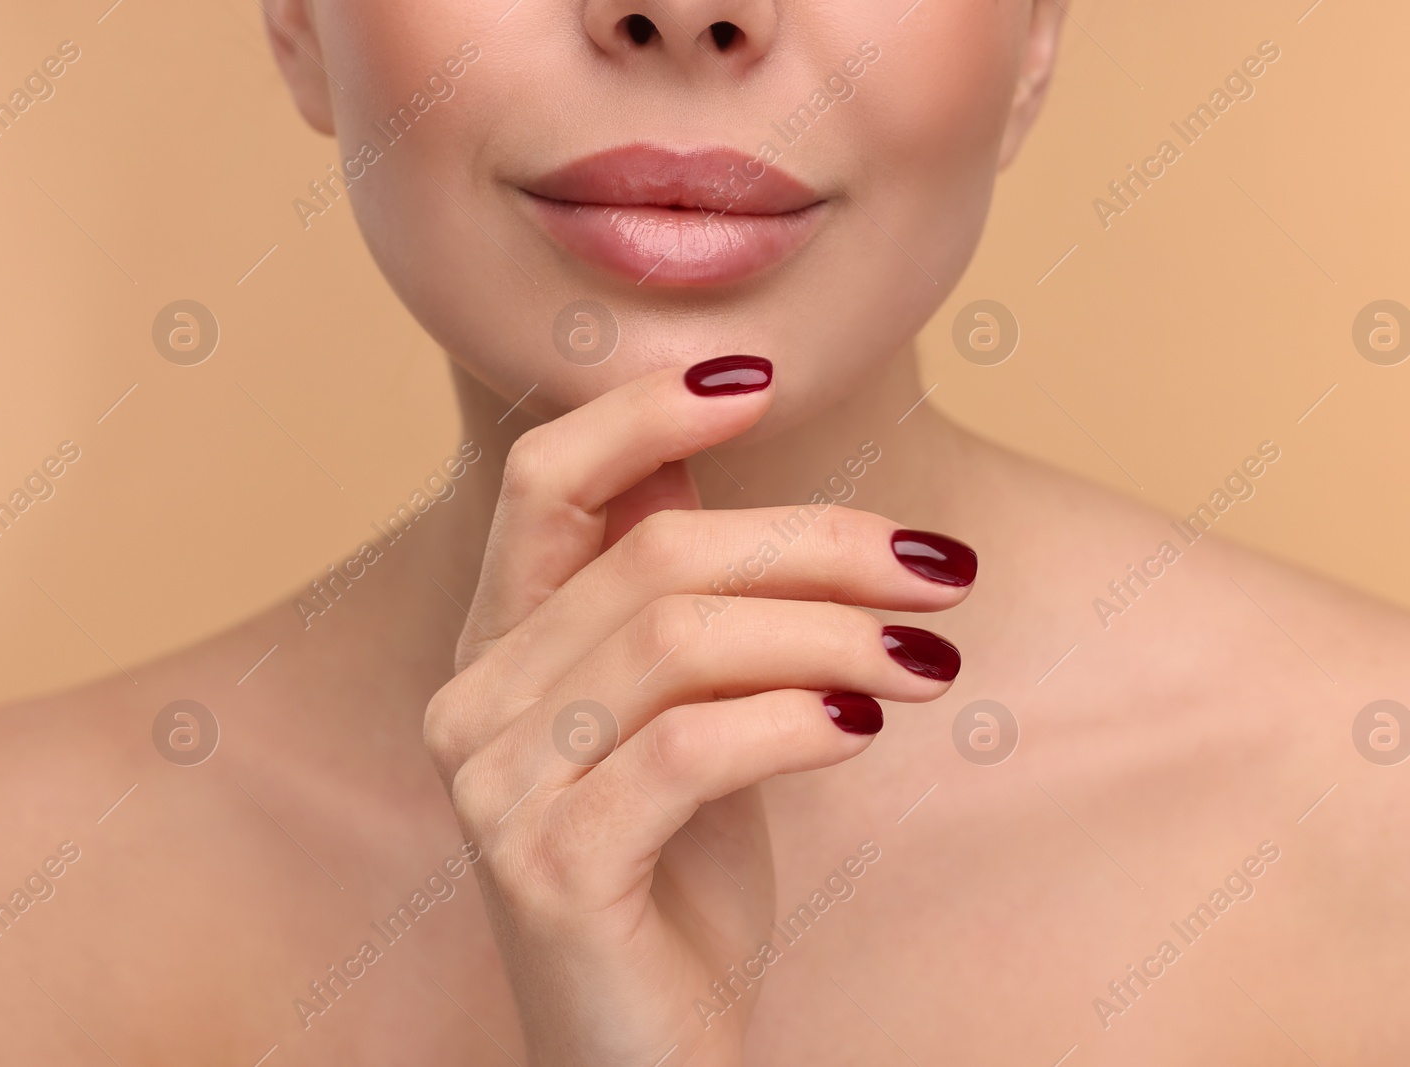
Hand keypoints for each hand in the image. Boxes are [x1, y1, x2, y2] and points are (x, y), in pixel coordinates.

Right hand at [423, 356, 977, 1065]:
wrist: (651, 1047)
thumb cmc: (678, 871)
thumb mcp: (678, 710)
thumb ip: (661, 593)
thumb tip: (696, 458)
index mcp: (500, 645)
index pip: (545, 477)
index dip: (647, 411)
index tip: (762, 378)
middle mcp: (473, 701)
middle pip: (654, 554)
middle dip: (819, 543)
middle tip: (936, 569)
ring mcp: (499, 787)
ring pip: (677, 637)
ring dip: (832, 634)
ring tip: (927, 659)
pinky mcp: (553, 867)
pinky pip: (689, 747)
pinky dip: (795, 719)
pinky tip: (865, 727)